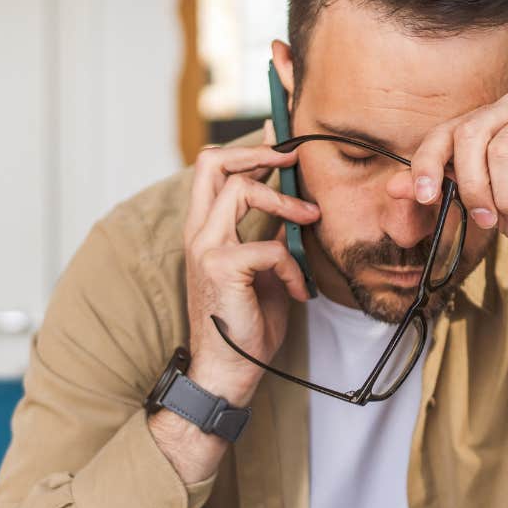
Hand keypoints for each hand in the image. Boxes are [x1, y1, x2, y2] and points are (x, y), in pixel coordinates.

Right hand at [181, 129, 318, 407]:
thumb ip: (270, 234)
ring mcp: (205, 248)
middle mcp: (198, 232)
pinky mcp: (221, 268)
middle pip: (213, 162)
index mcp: (205, 229)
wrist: (228, 371)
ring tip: (309, 221)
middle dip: (258, 152)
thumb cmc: (246, 324)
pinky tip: (300, 290)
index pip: (214, 169)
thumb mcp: (263, 269)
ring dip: (284, 202)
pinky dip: (292, 266)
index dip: (249, 146)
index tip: (281, 136)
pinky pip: (269, 246)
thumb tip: (294, 205)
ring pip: (240, 189)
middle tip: (291, 160)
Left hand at [402, 90, 507, 312]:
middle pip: (471, 135)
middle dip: (472, 186)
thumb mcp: (481, 209)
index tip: (425, 197)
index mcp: (489, 121)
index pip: (445, 131)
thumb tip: (394, 187)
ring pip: (505, 148)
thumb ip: (442, 193)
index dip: (427, 163)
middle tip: (486, 219)